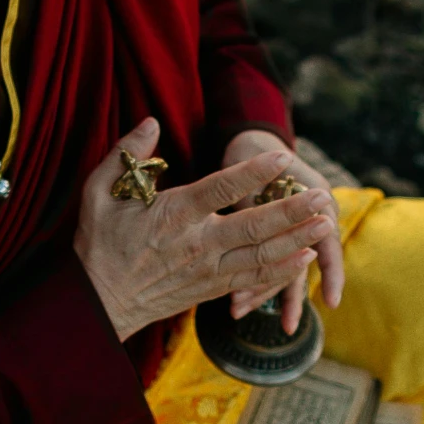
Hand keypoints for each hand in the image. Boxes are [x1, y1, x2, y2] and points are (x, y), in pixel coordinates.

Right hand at [73, 119, 339, 341]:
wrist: (98, 302)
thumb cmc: (99, 242)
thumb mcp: (99, 192)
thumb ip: (126, 155)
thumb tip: (151, 121)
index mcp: (173, 215)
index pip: (220, 188)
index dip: (253, 171)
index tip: (282, 156)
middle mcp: (197, 244)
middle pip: (253, 226)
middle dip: (292, 210)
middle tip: (322, 195)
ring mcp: (207, 270)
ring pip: (262, 256)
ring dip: (297, 240)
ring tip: (325, 223)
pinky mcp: (212, 289)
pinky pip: (254, 279)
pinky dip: (282, 269)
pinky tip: (304, 257)